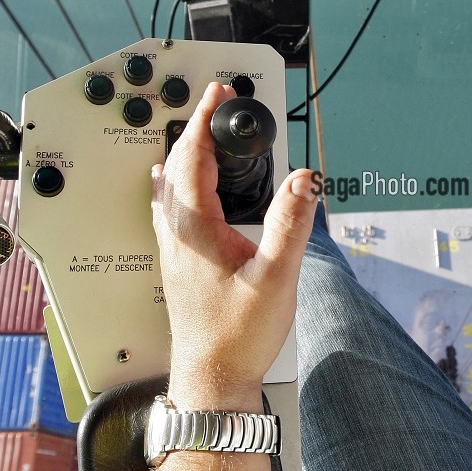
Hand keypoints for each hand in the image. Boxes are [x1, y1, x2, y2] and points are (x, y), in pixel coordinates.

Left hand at [150, 82, 318, 406]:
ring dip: (182, 155)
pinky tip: (179, 189)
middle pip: (175, 165)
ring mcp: (173, 250)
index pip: (193, 155)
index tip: (218, 93)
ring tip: (198, 135)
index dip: (205, 118)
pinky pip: (169, 209)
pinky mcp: (178, 265)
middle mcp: (176, 234)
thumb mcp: (277, 277)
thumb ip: (292, 223)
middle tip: (214, 105)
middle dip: (194, 129)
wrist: (214, 378)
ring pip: (167, 187)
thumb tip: (304, 179)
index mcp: (195, 228)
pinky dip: (176, 183)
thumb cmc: (238, 336)